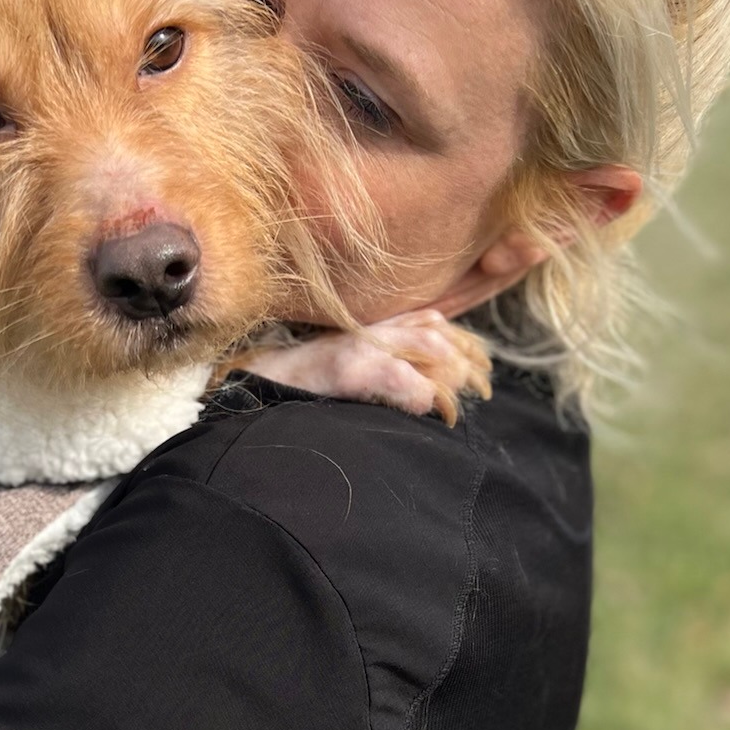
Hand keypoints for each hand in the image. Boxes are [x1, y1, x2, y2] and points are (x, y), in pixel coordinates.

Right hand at [239, 308, 492, 421]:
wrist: (246, 389)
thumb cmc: (294, 389)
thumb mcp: (342, 369)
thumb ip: (380, 368)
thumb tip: (423, 388)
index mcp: (370, 327)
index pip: (431, 321)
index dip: (464, 342)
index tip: (483, 367)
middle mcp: (368, 329)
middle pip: (438, 330)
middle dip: (469, 359)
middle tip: (484, 389)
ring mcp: (359, 345)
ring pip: (428, 345)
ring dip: (452, 375)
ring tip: (458, 403)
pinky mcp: (347, 368)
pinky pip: (398, 375)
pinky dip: (421, 392)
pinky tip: (429, 407)